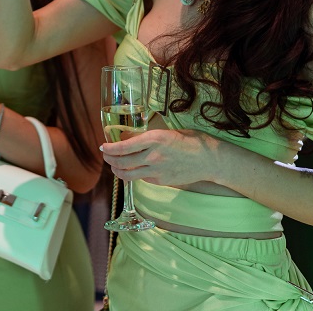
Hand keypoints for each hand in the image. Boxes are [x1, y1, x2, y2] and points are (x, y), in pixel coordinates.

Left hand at [101, 127, 226, 187]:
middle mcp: (153, 156)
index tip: (103, 147)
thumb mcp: (167, 132)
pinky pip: (142, 179)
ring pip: (128, 175)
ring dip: (117, 170)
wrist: (210, 160)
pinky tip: (133, 170)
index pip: (123, 147)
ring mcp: (157, 171)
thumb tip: (127, 138)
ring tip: (114, 165)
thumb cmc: (192, 141)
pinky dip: (133, 174)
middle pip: (122, 162)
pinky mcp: (161, 181)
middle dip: (109, 159)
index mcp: (154, 139)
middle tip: (106, 156)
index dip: (109, 148)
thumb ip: (147, 136)